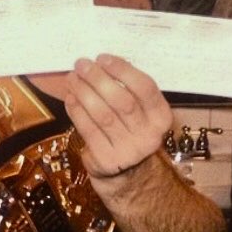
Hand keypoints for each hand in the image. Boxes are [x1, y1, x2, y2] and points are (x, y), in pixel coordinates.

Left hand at [64, 54, 171, 178]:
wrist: (130, 173)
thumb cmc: (130, 130)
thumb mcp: (141, 113)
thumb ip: (128, 90)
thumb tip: (102, 63)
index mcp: (160, 117)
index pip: (145, 88)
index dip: (123, 70)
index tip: (103, 58)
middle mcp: (148, 134)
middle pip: (122, 101)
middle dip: (98, 79)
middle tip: (82, 64)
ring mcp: (128, 149)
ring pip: (103, 115)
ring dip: (84, 92)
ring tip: (72, 78)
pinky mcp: (107, 159)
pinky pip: (88, 130)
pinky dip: (77, 111)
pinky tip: (70, 98)